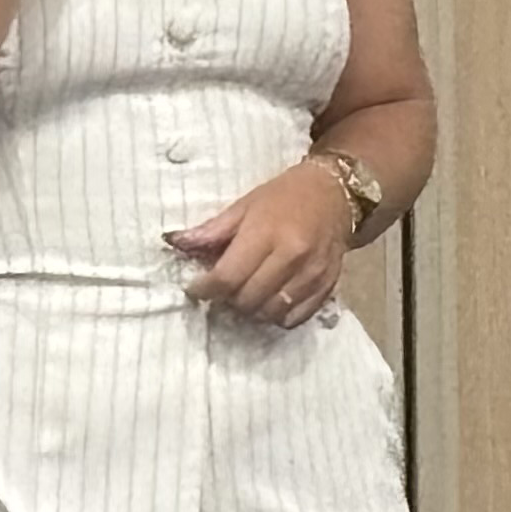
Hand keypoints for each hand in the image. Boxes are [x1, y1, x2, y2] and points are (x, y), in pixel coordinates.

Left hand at [167, 163, 354, 326]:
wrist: (335, 192)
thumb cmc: (284, 196)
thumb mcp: (245, 205)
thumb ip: (211, 230)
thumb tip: (175, 243)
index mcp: (268, 233)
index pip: (227, 276)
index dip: (204, 289)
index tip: (196, 289)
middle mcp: (293, 257)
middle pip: (248, 299)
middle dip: (228, 299)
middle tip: (224, 287)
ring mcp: (313, 275)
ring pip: (271, 313)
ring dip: (252, 309)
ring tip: (246, 293)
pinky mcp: (327, 287)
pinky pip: (295, 318)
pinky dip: (277, 315)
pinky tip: (270, 299)